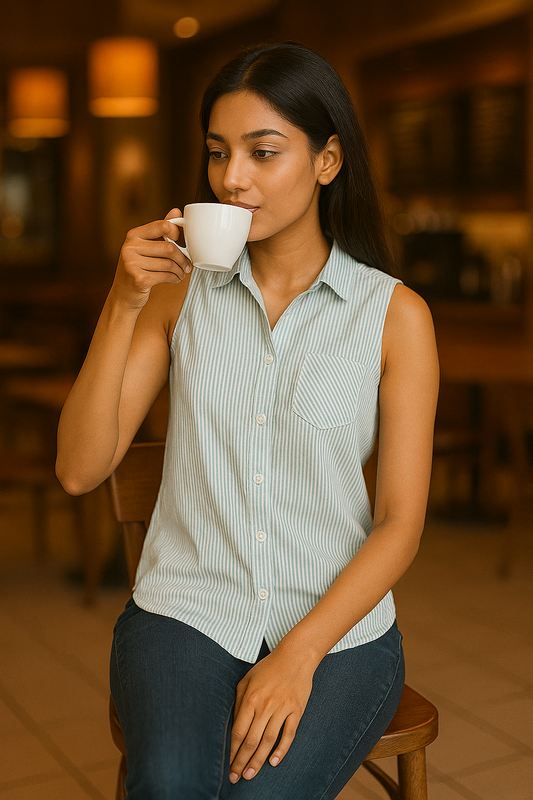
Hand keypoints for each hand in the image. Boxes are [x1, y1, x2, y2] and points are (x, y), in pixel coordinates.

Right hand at [112, 209, 191, 310]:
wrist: (123, 295)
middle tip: (187, 265)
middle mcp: (130, 247)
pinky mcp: (139, 279)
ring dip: (180, 270)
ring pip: (169, 264)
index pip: (162, 226)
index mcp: (133, 235)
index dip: (177, 233)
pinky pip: (166, 276)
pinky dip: (175, 278)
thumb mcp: (145, 247)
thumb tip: (176, 211)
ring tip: (182, 273)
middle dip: (183, 258)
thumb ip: (160, 230)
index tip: (181, 242)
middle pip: (169, 248)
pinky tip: (175, 279)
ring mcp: (132, 264)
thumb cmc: (138, 269)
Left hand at [229, 647, 314, 783]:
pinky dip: (282, 750)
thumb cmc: (268, 668)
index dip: (233, 751)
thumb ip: (239, 703)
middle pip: (251, 740)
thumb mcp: (246, 680)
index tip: (229, 766)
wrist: (295, 657)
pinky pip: (288, 734)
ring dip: (258, 760)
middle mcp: (265, 705)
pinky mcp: (296, 710)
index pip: (238, 732)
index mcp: (250, 698)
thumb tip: (235, 726)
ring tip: (251, 774)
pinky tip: (274, 762)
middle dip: (242, 762)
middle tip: (237, 778)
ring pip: (268, 741)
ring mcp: (282, 708)